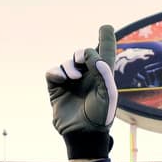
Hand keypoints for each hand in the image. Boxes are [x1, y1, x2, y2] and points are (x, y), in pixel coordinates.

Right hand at [46, 25, 117, 159]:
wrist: (84, 134)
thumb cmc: (101, 116)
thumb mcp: (108, 94)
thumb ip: (103, 71)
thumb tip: (88, 54)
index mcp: (103, 76)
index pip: (105, 53)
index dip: (105, 39)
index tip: (105, 27)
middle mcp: (87, 76)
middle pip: (83, 53)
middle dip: (82, 53)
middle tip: (84, 59)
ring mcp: (71, 81)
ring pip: (68, 62)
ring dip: (70, 66)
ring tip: (74, 77)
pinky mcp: (57, 88)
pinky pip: (53, 72)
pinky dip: (57, 72)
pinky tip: (62, 79)